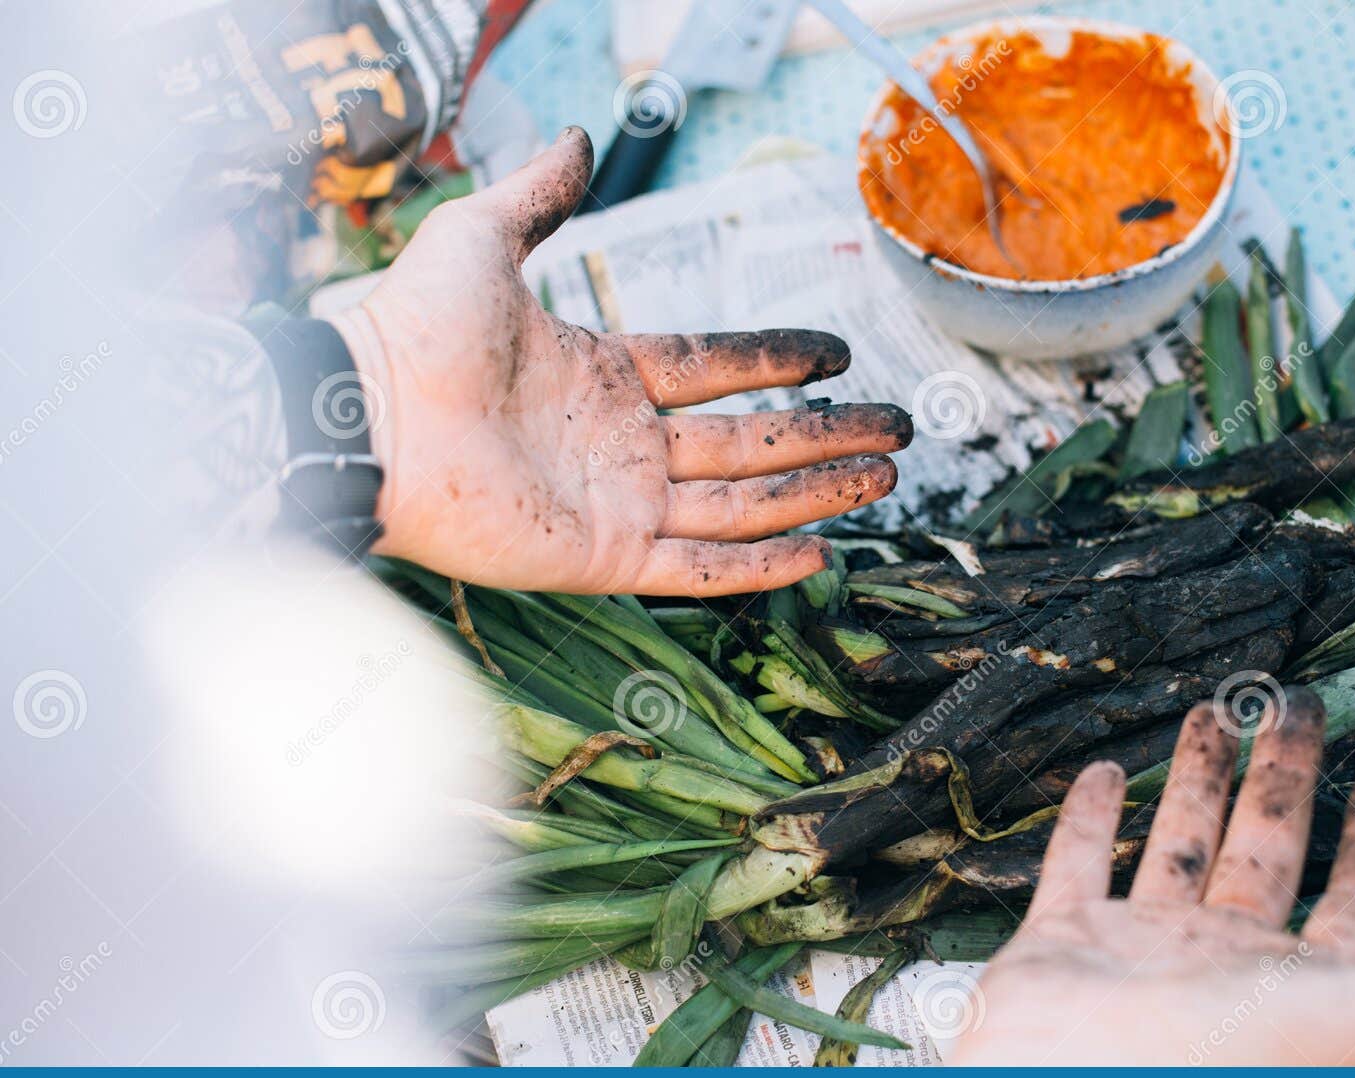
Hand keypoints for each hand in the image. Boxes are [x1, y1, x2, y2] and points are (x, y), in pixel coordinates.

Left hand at [330, 127, 910, 594]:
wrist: (362, 416)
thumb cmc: (410, 328)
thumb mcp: (481, 238)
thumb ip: (539, 195)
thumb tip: (576, 135)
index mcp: (602, 373)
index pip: (713, 367)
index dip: (776, 360)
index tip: (835, 354)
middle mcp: (620, 442)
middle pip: (749, 440)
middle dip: (827, 435)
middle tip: (895, 431)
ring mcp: (615, 501)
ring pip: (740, 503)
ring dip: (814, 491)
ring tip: (882, 481)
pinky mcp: (599, 555)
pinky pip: (695, 567)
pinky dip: (757, 567)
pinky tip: (816, 554)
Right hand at [952, 688, 1354, 1064]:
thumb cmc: (1230, 1075)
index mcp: (1306, 984)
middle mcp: (1228, 962)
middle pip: (1271, 849)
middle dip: (1288, 777)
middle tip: (1300, 711)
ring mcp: (1145, 949)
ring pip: (1180, 844)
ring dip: (1198, 782)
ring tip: (1213, 718)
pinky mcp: (1069, 939)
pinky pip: (1079, 862)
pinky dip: (1088, 818)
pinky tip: (1103, 776)